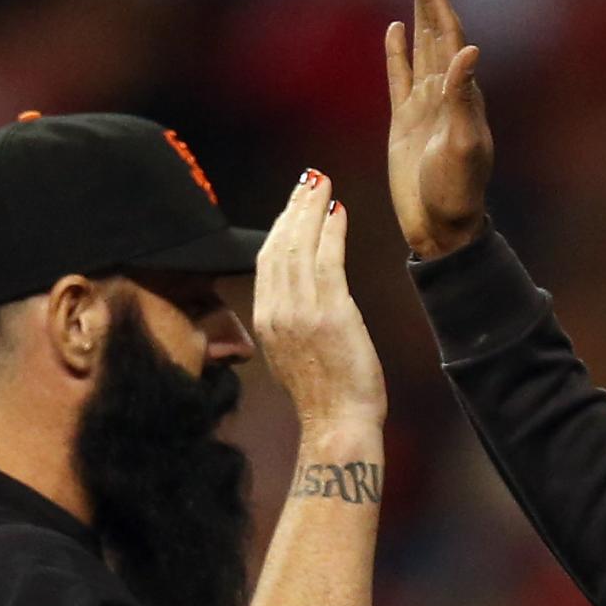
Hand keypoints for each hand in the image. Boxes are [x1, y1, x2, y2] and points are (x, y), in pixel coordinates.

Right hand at [250, 169, 386, 436]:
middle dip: (294, 208)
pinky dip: (332, 231)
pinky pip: (328, 259)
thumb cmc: (326, 399)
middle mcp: (277, 311)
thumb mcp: (292, 357)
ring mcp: (301, 311)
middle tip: (309, 180)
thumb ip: (290, 324)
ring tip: (323, 184)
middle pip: (279, 245)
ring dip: (312, 209)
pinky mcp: (330, 312)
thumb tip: (300, 301)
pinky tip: (339, 212)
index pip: (268, 261)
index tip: (293, 205)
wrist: (337, 425)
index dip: (280, 228)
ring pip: (301, 246)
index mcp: (265, 321)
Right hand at [386, 0, 492, 261]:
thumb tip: (469, 51)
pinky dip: (397, 51)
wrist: (443, 229)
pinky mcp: (405, 121)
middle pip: (434, 29)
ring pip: (418, 45)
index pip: (448, 33)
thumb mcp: (464, 147)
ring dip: (415, 11)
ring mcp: (425, 105)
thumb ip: (464, 99)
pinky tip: (394, 28)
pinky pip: (400, 76)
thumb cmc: (457, 195)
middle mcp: (445, 92)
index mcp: (461, 93)